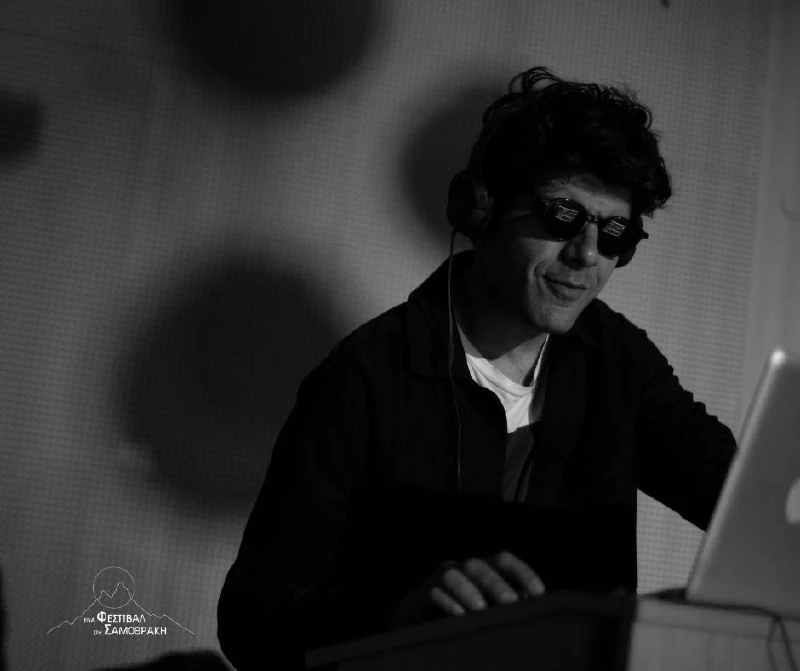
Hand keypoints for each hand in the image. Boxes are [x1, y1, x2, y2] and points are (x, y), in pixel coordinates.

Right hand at [389, 551, 544, 627]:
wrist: (417, 622)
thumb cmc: (459, 614)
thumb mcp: (485, 608)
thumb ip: (505, 602)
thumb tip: (529, 602)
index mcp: (480, 569)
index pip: (504, 560)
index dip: (522, 572)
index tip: (538, 591)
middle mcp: (460, 568)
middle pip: (479, 566)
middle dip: (496, 583)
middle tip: (511, 601)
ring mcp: (438, 580)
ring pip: (453, 575)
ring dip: (468, 590)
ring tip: (481, 609)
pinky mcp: (419, 596)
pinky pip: (432, 593)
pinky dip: (446, 603)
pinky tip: (458, 615)